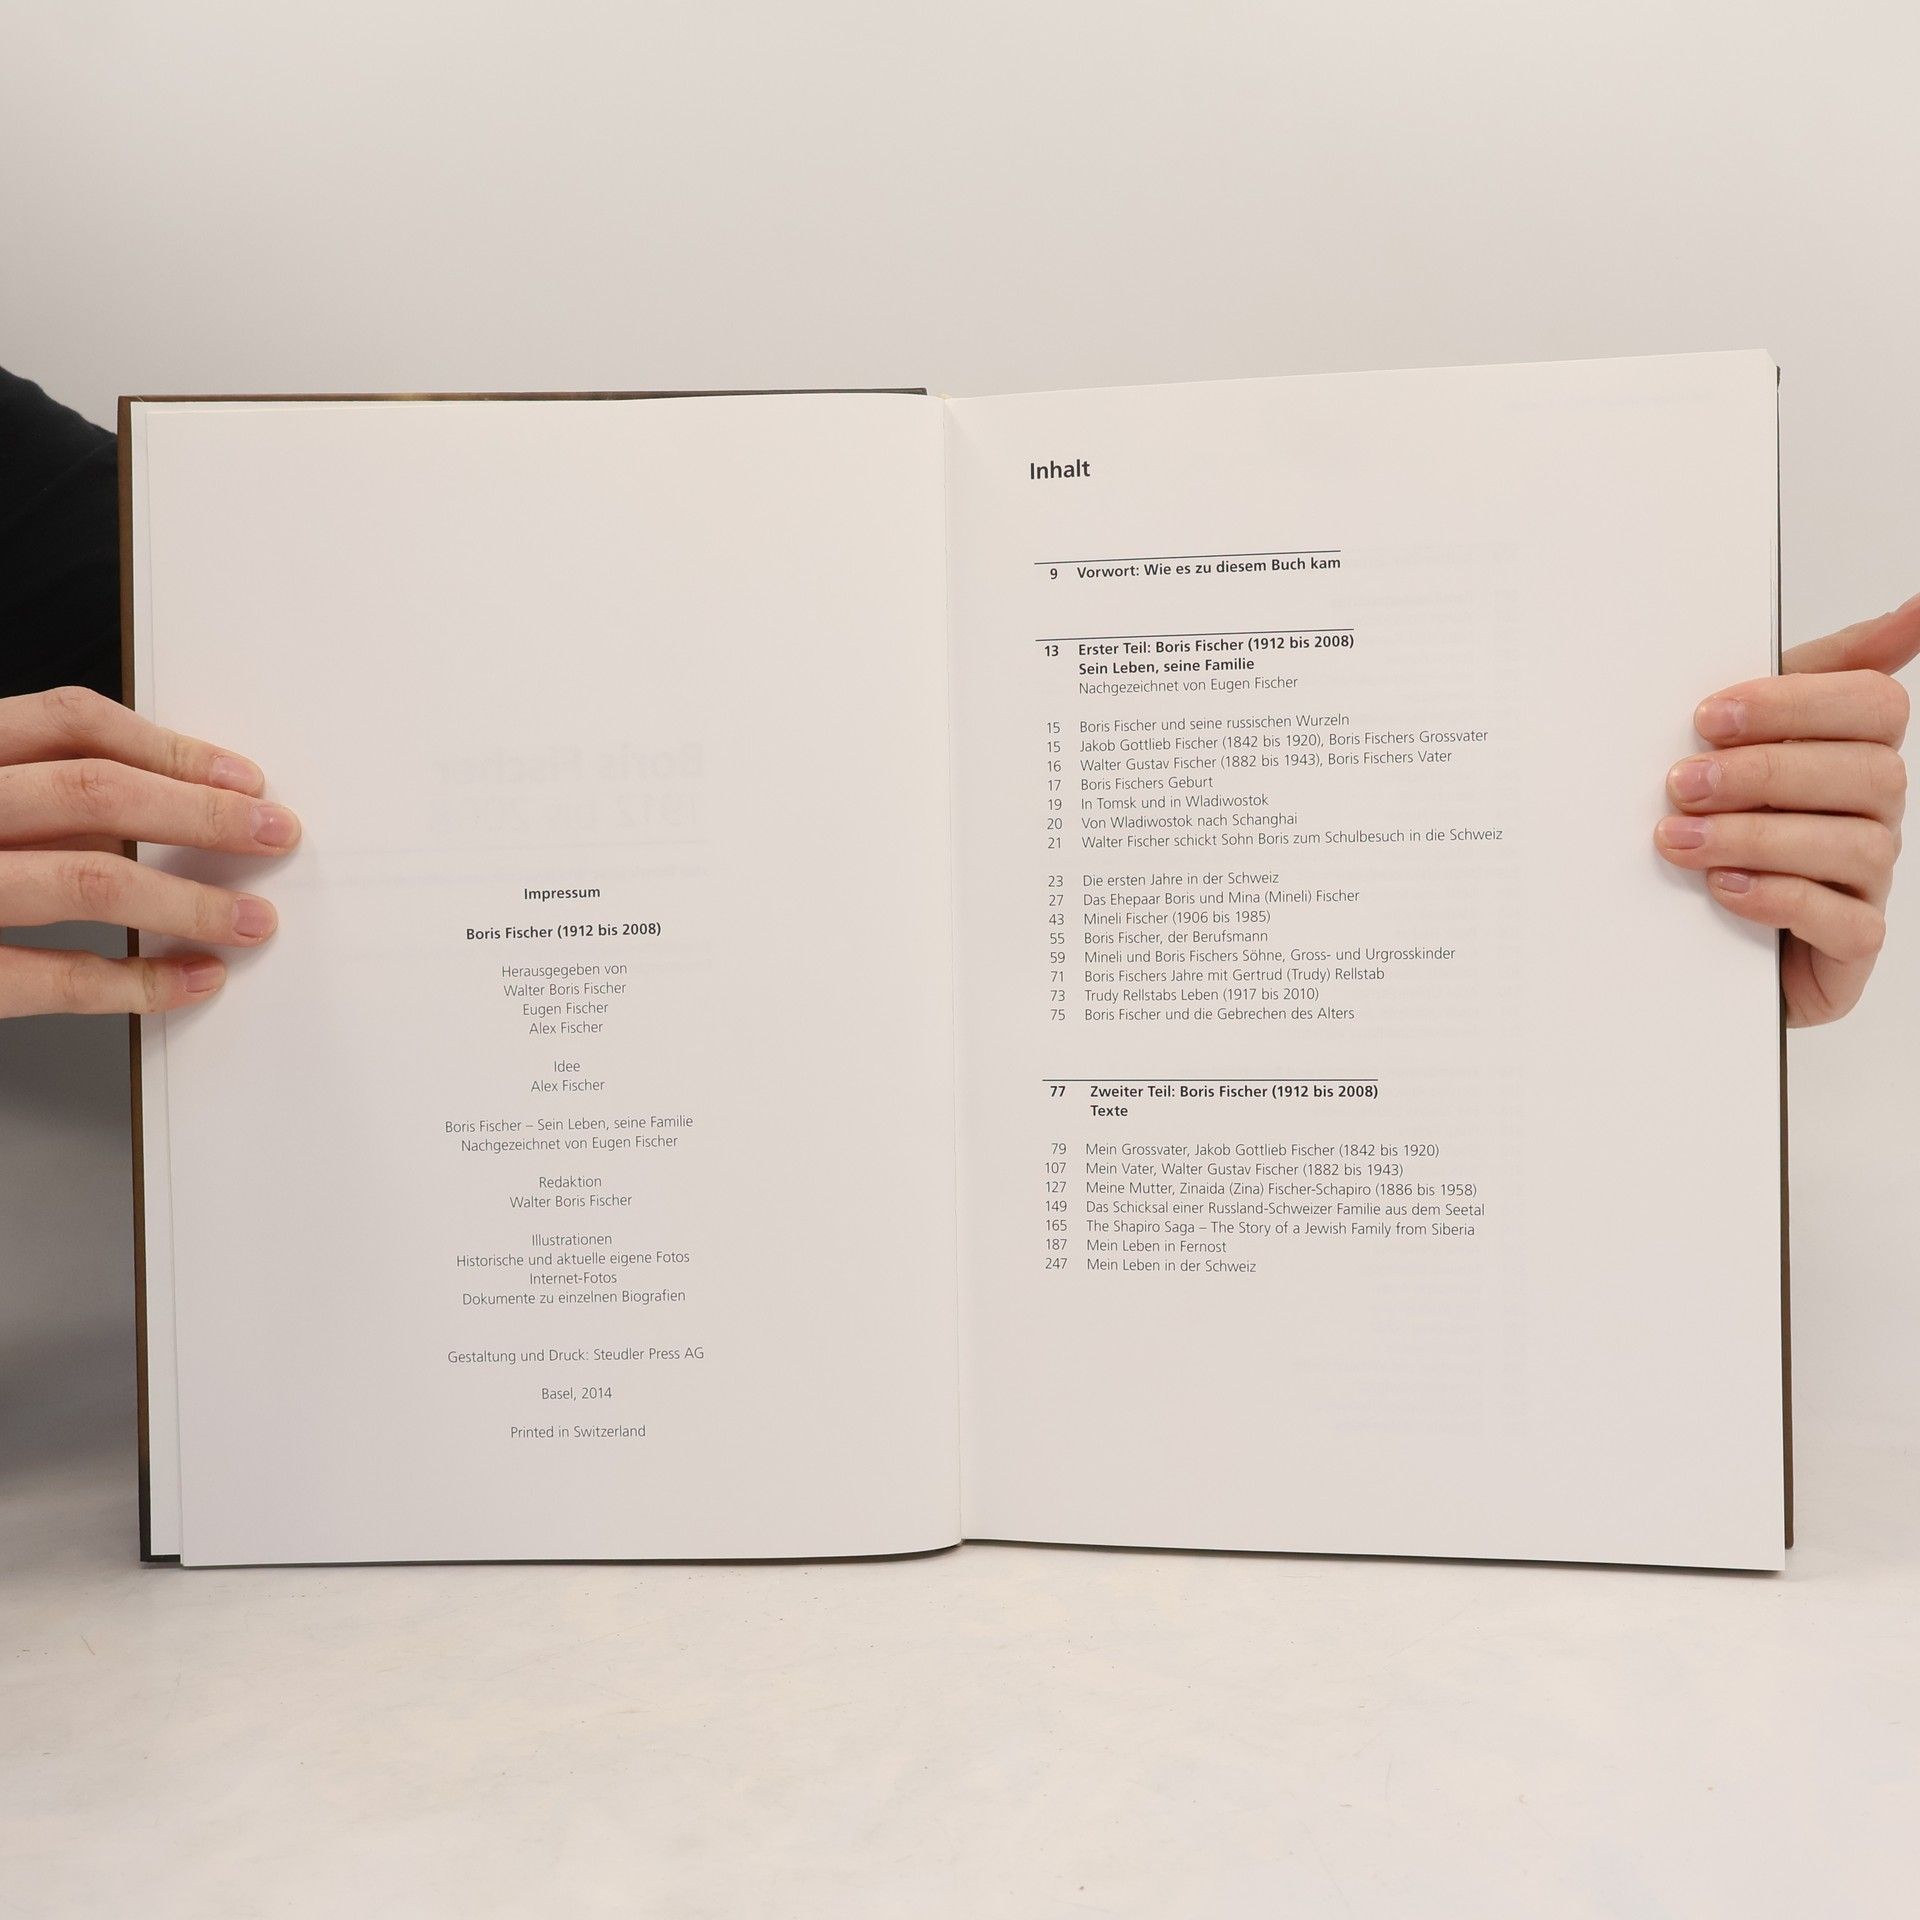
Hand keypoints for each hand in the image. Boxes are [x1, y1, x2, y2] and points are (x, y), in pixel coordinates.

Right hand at [0, 685, 298, 1016]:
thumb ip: (30, 798)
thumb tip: (160, 809)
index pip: (69, 721)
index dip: (170, 746)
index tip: (243, 776)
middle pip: (94, 792)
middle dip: (202, 813)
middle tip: (275, 833)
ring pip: (87, 875)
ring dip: (189, 899)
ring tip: (251, 918)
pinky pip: (52, 977)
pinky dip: (138, 981)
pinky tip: (192, 980)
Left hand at [1657, 593, 1918, 1025]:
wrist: (1696, 925)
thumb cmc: (1729, 813)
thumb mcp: (1751, 732)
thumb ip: (1816, 669)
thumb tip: (1915, 607)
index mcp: (1857, 749)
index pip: (1874, 703)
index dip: (1794, 704)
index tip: (1709, 715)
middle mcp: (1875, 811)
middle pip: (1868, 773)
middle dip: (1764, 774)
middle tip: (1682, 783)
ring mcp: (1869, 879)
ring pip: (1855, 847)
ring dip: (1757, 838)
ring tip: (1679, 839)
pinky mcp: (1851, 943)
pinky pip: (1846, 922)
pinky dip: (1781, 899)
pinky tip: (1725, 888)